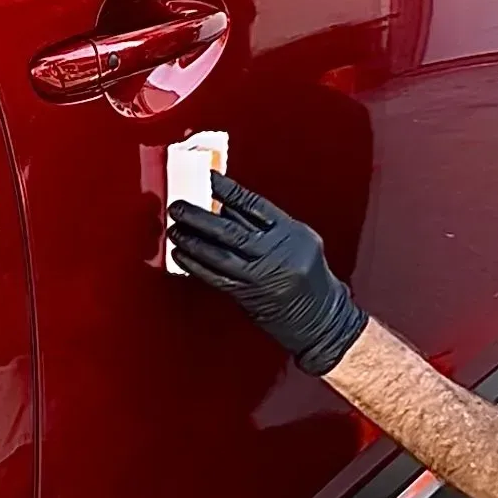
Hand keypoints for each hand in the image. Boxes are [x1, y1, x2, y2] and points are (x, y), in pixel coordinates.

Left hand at [167, 172, 367, 375]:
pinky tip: (181, 254)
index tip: (209, 179)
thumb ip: (267, 225)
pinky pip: (216, 277)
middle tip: (179, 206)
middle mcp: (277, 253)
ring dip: (192, 240)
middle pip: (230, 230)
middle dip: (199, 217)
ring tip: (175, 229)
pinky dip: (195, 265)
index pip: (254, 205)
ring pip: (219, 254)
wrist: (322, 317)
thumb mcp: (299, 241)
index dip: (228, 191)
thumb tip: (227, 208)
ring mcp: (262, 275)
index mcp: (291, 233)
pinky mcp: (249, 294)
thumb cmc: (310, 277)